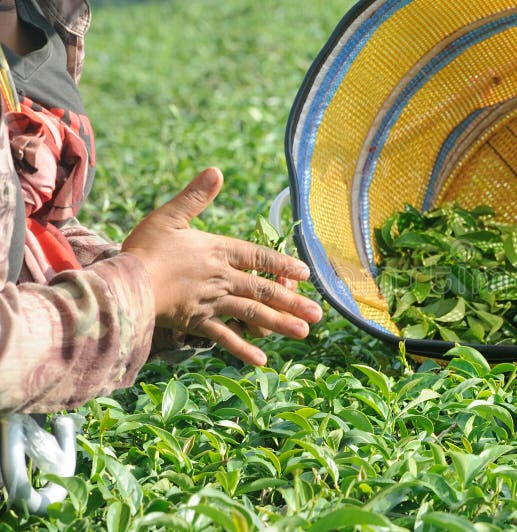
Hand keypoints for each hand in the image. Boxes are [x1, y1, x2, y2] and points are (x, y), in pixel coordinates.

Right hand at [122, 167, 322, 364]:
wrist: (123, 284)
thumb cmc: (144, 248)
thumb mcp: (169, 216)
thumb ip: (195, 196)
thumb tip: (216, 171)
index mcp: (218, 251)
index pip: (259, 257)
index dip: (283, 263)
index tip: (306, 273)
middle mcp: (221, 278)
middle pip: (264, 290)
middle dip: (293, 301)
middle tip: (319, 314)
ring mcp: (211, 303)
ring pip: (253, 314)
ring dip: (280, 323)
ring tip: (304, 332)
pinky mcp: (197, 323)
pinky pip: (225, 338)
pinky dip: (243, 349)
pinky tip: (262, 361)